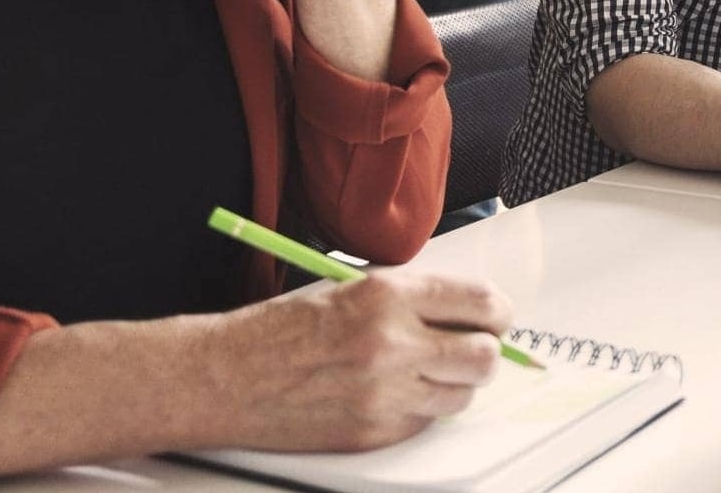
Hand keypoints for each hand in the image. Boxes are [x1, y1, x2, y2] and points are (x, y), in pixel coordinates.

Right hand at [201, 271, 515, 453]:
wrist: (224, 377)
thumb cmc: (277, 329)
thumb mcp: (349, 289)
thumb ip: (409, 298)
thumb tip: (463, 310)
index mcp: (387, 296)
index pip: (478, 301)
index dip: (497, 310)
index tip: (497, 315)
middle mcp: (391, 343)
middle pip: (484, 355)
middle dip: (486, 349)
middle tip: (475, 344)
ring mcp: (384, 393)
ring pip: (462, 393)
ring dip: (456, 381)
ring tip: (430, 369)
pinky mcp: (372, 432)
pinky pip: (425, 421)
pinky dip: (422, 407)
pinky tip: (396, 392)